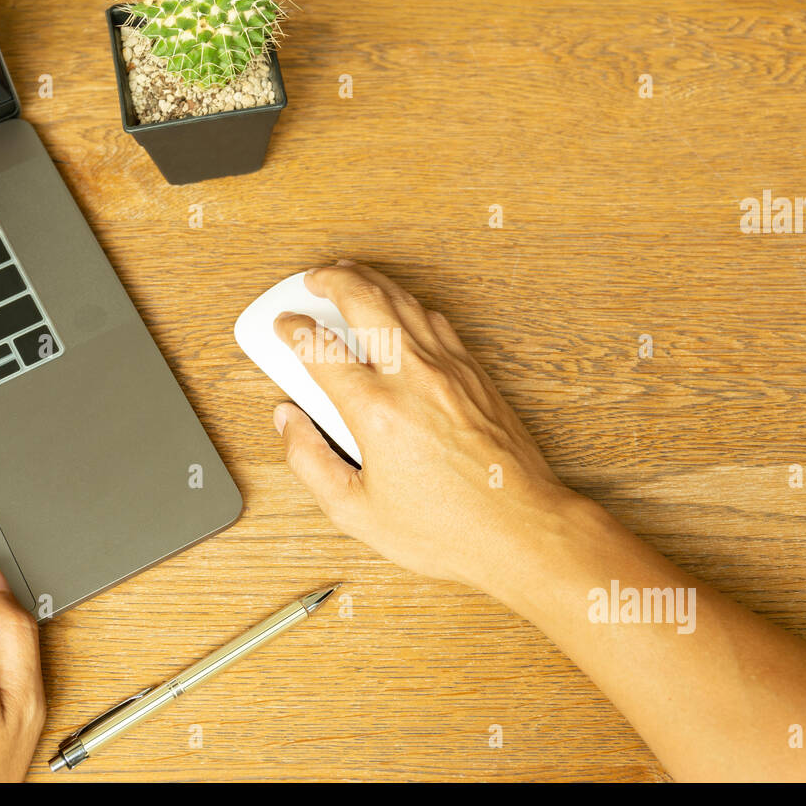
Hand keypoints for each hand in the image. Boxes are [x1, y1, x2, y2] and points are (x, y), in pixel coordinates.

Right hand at [272, 261, 584, 588]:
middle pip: (364, 300)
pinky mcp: (475, 373)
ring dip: (371, 282)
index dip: (292, 329)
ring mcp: (449, 369)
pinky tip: (398, 306)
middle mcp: (413, 378)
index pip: (319, 347)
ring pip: (403, 301)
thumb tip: (288, 422)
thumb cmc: (448, 528)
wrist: (522, 528)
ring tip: (349, 277)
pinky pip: (435, 320)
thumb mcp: (356, 512)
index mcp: (376, 412)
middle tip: (313, 278)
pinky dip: (408, 303)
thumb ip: (309, 461)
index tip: (283, 327)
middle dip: (331, 280)